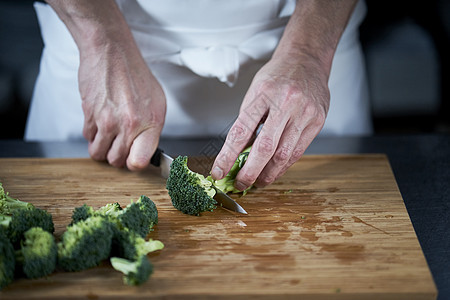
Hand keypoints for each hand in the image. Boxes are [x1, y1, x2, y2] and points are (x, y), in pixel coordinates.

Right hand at [79, 42, 165, 170]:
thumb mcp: (157, 102)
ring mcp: (107, 121)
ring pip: (99, 154)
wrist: (112, 53)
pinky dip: (93, 135)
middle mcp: (129, 124)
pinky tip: (100, 122)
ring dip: (102, 148)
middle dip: (117, 156)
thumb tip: (146, 150)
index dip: (135, 164)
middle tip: (120, 145)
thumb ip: (151, 128)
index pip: (139, 161)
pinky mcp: (89, 115)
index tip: (135, 160)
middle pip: (116, 161)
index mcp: (150, 122)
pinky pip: (88, 138)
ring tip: (109, 136)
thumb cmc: (135, 75)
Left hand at [211, 52, 328, 189]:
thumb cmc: (277, 76)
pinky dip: (284, 165)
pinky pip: (298, 151)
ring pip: (284, 154)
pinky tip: (274, 171)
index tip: (218, 171)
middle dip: (250, 172)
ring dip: (269, 173)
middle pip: (265, 148)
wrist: (306, 60)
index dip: (228, 156)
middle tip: (241, 183)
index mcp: (263, 94)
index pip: (241, 131)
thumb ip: (248, 122)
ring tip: (258, 182)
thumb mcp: (255, 93)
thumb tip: (239, 153)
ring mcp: (304, 113)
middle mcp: (285, 103)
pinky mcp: (317, 121)